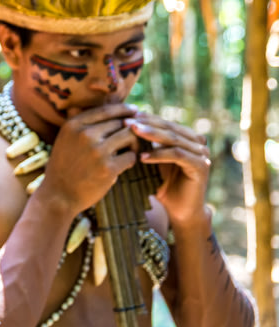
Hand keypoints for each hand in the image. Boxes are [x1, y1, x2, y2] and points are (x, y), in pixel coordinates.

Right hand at [41, 103, 137, 214]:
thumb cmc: (64, 165)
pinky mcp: (108, 169)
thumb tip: (95, 105)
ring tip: (131, 149)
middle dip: (130, 128)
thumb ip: (79, 122)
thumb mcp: (64, 139)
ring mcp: (97, 152)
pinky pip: (131, 156)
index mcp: (73, 125)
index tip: (134, 111)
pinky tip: (126, 163)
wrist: (59, 195)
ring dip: (134, 143)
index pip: (106, 110)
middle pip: (120, 122)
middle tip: (134, 135)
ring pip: (129, 137)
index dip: (123, 109)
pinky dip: (131, 159)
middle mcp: (85, 135)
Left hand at [127, 112, 210, 227]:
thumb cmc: (162, 184)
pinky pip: (177, 155)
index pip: (164, 122)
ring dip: (151, 135)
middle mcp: (197, 142)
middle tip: (127, 121)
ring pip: (173, 139)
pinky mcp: (201, 166)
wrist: (179, 211)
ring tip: (132, 132)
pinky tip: (142, 157)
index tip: (124, 116)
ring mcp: (202, 154)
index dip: (145, 118)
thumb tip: (124, 122)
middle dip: (146, 124)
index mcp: (186, 137)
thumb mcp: (152, 159)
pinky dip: (159, 154)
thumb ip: (146, 142)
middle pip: (169, 127)